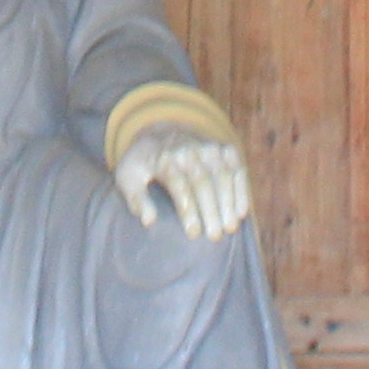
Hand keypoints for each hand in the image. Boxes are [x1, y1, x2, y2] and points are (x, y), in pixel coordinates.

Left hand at [118, 124, 250, 240]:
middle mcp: (189, 150)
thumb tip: (148, 220)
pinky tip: (241, 212)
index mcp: (163, 158)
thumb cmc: (143, 163)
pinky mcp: (224, 148)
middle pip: (203, 182)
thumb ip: (135, 199)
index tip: (193, 233)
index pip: (179, 186)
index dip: (188, 211)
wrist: (161, 131)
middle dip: (211, 210)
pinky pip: (237, 169)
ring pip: (223, 176)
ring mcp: (209, 147)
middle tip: (215, 236)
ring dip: (228, 203)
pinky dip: (241, 189)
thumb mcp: (127, 177)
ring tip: (229, 228)